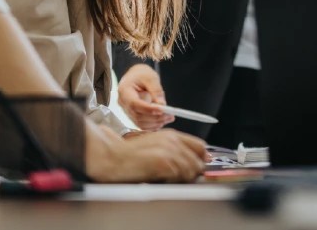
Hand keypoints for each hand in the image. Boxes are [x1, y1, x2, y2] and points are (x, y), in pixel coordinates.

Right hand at [87, 123, 206, 181]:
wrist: (113, 157)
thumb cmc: (131, 154)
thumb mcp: (156, 145)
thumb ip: (173, 148)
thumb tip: (191, 161)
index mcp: (172, 135)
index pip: (199, 145)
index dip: (202, 158)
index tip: (200, 167)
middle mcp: (173, 140)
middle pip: (198, 158)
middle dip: (195, 171)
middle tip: (187, 178)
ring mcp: (168, 150)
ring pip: (191, 169)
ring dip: (186, 178)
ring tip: (174, 180)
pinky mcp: (162, 162)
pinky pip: (179, 175)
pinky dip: (176, 181)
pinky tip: (166, 180)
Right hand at [117, 64, 173, 130]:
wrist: (135, 76)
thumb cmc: (142, 74)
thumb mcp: (150, 77)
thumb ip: (156, 90)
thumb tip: (162, 105)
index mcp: (124, 91)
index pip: (134, 104)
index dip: (148, 109)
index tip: (162, 110)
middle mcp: (123, 103)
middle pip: (138, 116)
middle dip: (155, 117)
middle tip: (170, 115)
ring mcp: (126, 111)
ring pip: (140, 123)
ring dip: (155, 123)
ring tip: (169, 118)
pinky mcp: (132, 116)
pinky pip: (141, 124)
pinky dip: (152, 125)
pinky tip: (162, 121)